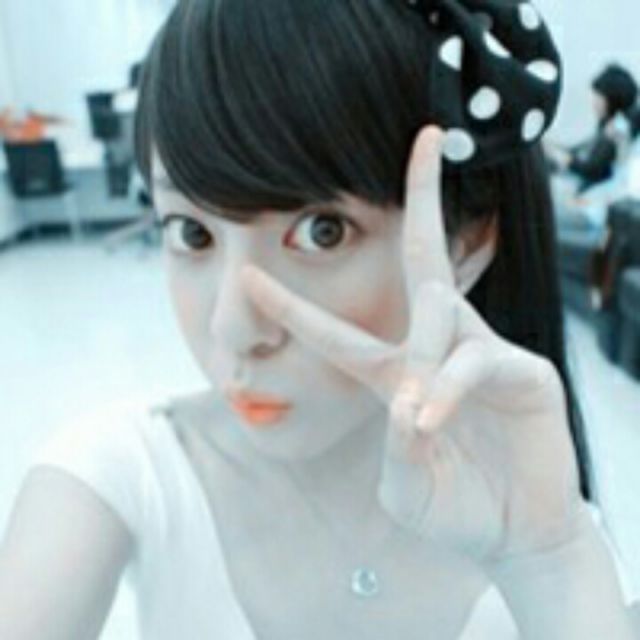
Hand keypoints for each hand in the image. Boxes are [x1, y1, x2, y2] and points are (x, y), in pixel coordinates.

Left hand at [241, 126, 586, 562]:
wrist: (517, 535)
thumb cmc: (456, 509)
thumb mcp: (408, 486)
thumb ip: (397, 452)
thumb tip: (407, 406)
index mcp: (397, 374)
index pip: (338, 331)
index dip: (294, 305)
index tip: (251, 276)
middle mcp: (439, 347)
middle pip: (425, 255)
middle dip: (425, 194)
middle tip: (426, 136)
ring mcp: (483, 351)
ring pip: (441, 311)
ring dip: (423, 356)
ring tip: (419, 418)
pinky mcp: (525, 371)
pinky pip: (474, 363)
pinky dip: (449, 390)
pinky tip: (434, 421)